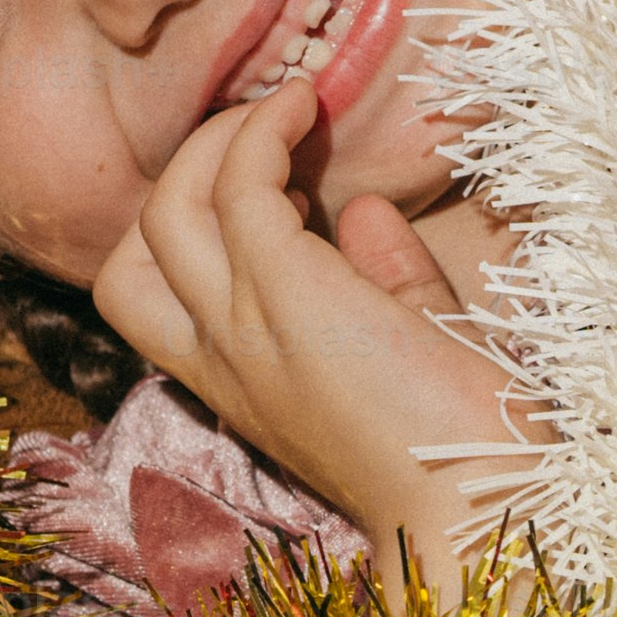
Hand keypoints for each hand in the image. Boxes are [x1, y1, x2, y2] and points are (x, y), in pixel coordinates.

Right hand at [89, 74, 530, 587]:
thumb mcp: (409, 343)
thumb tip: (364, 211)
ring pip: (168, 210)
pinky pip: (238, 190)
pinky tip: (308, 109)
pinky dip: (260, 134)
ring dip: (219, 142)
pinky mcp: (288, 298)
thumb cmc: (459, 442)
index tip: (277, 184)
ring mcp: (245, 327)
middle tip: (268, 140)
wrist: (480, 508)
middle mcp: (223, 356)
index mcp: (239, 381)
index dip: (191, 221)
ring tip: (287, 114)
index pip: (149, 294)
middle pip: (136, 246)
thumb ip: (385, 276)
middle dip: (188, 172)